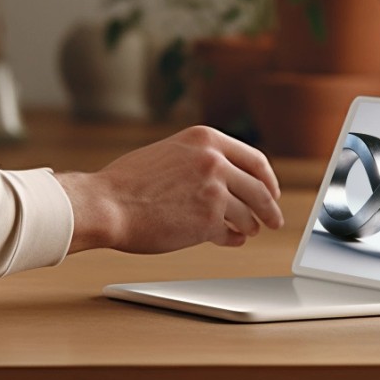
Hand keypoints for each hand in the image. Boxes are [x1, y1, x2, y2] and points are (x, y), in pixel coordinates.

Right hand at [56, 126, 283, 253]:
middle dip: (270, 208)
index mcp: (205, 139)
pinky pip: (231, 233)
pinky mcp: (208, 220)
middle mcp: (214, 161)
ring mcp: (213, 191)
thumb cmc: (129, 183)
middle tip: (274, 219)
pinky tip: (232, 240)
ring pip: (248, 214)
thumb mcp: (170, 153)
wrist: (106, 204)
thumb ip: (200, 161)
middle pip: (259, 189)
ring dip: (250, 226)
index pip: (254, 160)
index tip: (271, 191)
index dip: (268, 179)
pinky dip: (234, 238)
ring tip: (249, 231)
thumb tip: (229, 180)